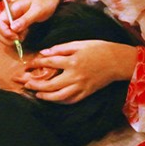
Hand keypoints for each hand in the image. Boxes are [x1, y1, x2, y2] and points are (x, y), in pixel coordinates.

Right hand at [0, 0, 59, 45]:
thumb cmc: (44, 2)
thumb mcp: (37, 10)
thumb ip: (25, 19)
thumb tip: (13, 29)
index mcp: (10, 9)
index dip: (4, 32)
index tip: (16, 37)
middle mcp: (7, 15)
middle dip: (6, 38)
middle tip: (19, 40)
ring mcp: (10, 20)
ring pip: (1, 34)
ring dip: (10, 40)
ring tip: (23, 36)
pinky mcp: (14, 25)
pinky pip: (9, 34)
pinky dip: (14, 38)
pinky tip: (24, 34)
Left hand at [18, 40, 137, 102]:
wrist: (118, 61)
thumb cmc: (99, 49)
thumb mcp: (79, 44)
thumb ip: (60, 49)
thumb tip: (44, 52)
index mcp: (72, 61)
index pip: (49, 63)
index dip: (37, 63)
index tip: (29, 64)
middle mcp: (75, 76)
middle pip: (50, 85)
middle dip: (35, 85)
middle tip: (26, 83)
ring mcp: (81, 87)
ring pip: (59, 97)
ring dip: (45, 97)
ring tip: (36, 94)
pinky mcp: (86, 93)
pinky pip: (70, 100)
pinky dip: (59, 101)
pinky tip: (52, 99)